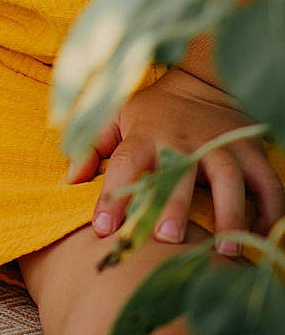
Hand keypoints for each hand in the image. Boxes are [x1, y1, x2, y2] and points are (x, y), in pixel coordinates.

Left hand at [66, 66, 284, 256]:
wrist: (203, 83)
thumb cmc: (152, 112)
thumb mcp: (114, 116)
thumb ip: (90, 146)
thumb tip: (69, 181)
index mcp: (146, 134)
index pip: (125, 163)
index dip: (112, 195)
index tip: (102, 228)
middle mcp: (185, 141)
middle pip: (181, 173)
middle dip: (174, 206)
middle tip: (166, 240)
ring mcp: (222, 145)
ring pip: (231, 180)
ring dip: (230, 214)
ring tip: (225, 251)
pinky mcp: (251, 152)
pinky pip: (269, 184)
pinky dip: (270, 212)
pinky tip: (261, 237)